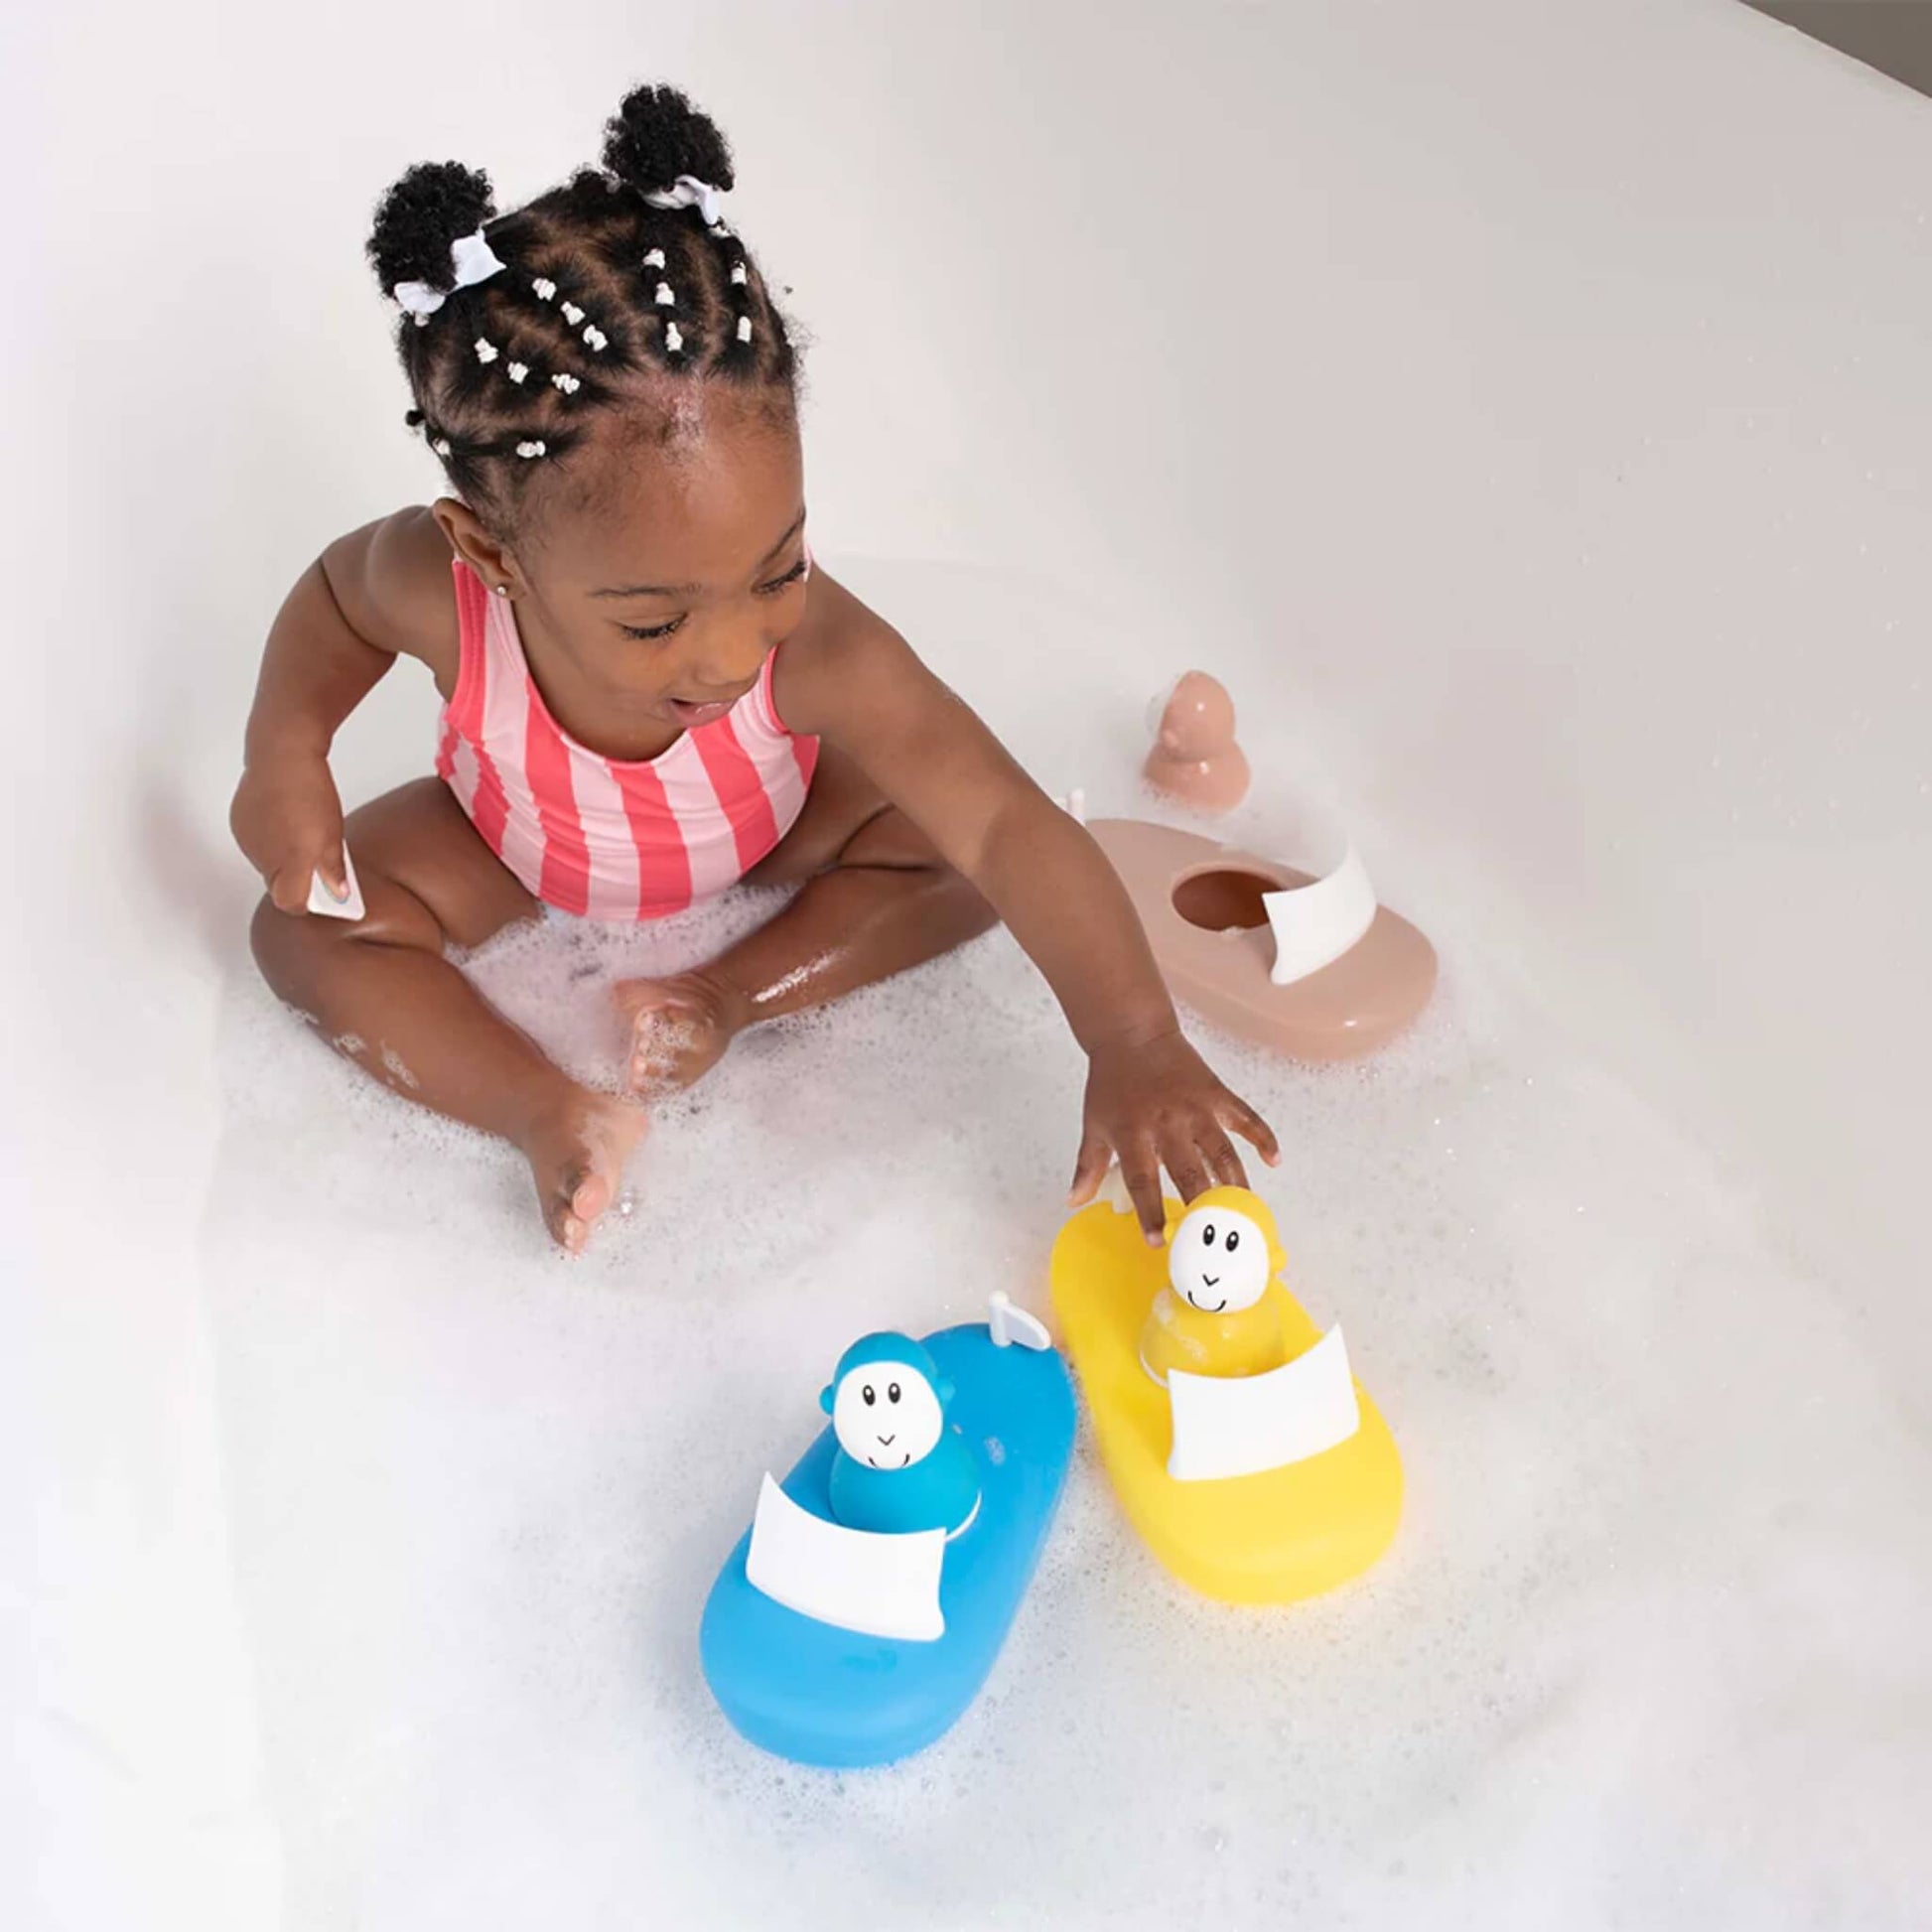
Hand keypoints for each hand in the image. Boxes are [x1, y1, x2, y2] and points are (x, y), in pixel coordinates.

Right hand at [230, 754, 347, 913]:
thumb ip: (333, 869)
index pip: (290, 904)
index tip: (317, 896)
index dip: (304, 903)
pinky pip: (255, 842)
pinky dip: (269, 839)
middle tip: (314, 859)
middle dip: (294, 877)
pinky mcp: (238, 822)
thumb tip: (339, 894)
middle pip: (276, 884)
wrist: (283, 753)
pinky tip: (283, 819)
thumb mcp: (333, 834)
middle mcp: (263, 857)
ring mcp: (247, 840)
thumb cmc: (311, 793)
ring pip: (265, 862)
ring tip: (300, 833)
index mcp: (290, 864)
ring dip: (281, 857)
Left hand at [1068, 1026, 1280, 1243]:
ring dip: (1234, 1184)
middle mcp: (1167, 1123)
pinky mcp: (1216, 1094)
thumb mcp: (1094, 1124)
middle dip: (1200, 1206)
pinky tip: (1274, 1160)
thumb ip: (1088, 1166)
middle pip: (1189, 1172)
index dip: (1150, 1214)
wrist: (1133, 1033)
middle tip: (1212, 1235)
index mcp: (1133, 1133)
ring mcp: (1196, 1108)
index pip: (1142, 1181)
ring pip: (1222, 1152)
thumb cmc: (1112, 1082)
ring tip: (1243, 1211)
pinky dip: (1263, 1137)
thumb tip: (1074, 1201)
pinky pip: (1246, 1117)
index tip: (1159, 1242)